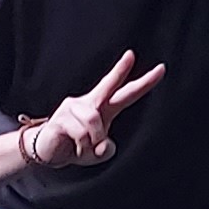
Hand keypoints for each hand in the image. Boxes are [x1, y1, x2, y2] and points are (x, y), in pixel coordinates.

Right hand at [29, 49, 163, 168]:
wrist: (48, 152)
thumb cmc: (74, 147)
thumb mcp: (96, 155)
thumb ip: (105, 150)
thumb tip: (104, 145)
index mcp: (103, 109)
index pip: (125, 92)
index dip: (143, 83)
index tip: (160, 69)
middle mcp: (89, 104)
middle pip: (107, 84)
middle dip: (120, 69)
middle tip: (131, 54)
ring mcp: (73, 107)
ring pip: (93, 120)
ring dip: (92, 140)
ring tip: (84, 148)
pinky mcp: (60, 117)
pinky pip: (79, 132)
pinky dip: (81, 146)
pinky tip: (73, 147)